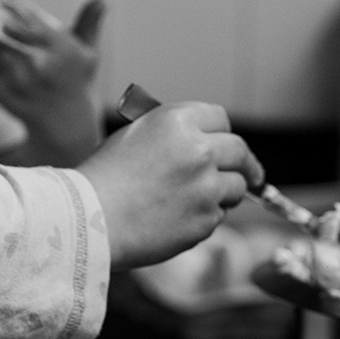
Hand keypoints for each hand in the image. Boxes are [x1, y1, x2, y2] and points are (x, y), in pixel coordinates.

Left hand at [0, 0, 104, 165]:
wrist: (65, 124)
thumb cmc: (75, 81)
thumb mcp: (87, 52)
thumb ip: (90, 22)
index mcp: (61, 50)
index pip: (28, 18)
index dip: (14, 10)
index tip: (9, 8)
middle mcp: (41, 66)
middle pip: (4, 31)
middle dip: (3, 27)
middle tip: (5, 29)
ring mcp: (20, 83)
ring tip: (4, 49)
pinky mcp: (4, 96)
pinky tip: (0, 67)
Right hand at [76, 100, 263, 269]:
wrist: (89, 219)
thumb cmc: (104, 177)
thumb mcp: (134, 135)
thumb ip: (172, 133)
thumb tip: (200, 139)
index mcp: (177, 120)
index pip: (220, 118)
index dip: (222, 132)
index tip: (227, 145)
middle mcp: (199, 149)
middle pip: (240, 151)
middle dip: (245, 163)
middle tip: (250, 174)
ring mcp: (206, 186)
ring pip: (236, 186)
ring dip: (226, 193)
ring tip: (197, 200)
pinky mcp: (206, 220)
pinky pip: (219, 216)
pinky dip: (206, 217)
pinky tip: (178, 219)